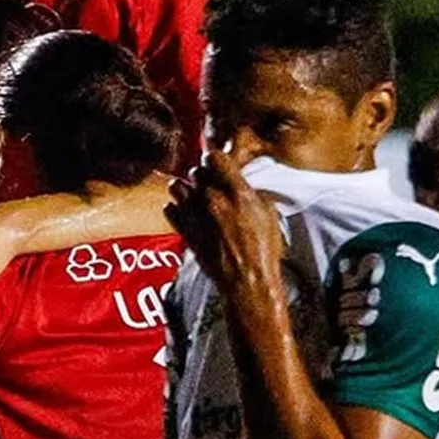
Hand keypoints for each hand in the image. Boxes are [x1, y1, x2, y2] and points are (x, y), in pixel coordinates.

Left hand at [164, 148, 285, 295]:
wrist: (248, 281)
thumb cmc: (263, 251)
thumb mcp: (268, 214)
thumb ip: (251, 193)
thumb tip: (240, 184)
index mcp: (238, 193)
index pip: (215, 157)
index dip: (215, 158)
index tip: (217, 162)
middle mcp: (213, 201)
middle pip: (195, 171)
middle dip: (202, 174)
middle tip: (210, 183)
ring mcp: (196, 216)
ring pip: (177, 187)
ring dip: (185, 188)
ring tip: (195, 195)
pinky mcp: (185, 232)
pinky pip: (169, 209)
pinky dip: (176, 208)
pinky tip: (187, 213)